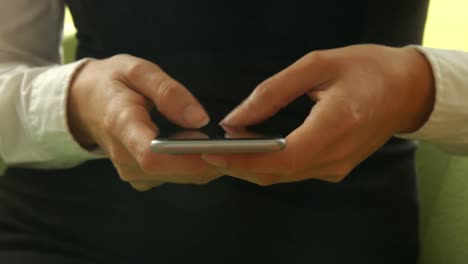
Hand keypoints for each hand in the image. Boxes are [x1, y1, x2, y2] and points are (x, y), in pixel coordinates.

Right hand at [67, 54, 222, 190]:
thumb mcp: (137, 70)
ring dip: (209, 163)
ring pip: (181, 177)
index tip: (219, 147)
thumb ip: (168, 91)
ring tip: (233, 143)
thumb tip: (199, 119)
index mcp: (121, 125)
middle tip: (244, 143)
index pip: (152, 154)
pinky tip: (210, 148)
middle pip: (174, 170)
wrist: (86, 104)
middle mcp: (125, 157)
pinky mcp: (142, 177)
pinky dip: (197, 166)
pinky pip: (177, 177)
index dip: (188, 157)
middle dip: (212, 160)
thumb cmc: (113, 82)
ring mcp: (132, 171)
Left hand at [202, 45, 434, 184]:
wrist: (406, 90)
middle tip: (208, 153)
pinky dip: (269, 167)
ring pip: (284, 177)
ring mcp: (338, 167)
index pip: (283, 157)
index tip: (214, 153)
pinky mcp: (336, 168)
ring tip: (223, 151)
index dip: (246, 159)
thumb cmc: (365, 69)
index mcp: (336, 125)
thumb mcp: (317, 65)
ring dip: (251, 168)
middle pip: (279, 173)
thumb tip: (234, 119)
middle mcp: (338, 155)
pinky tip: (252, 152)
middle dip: (239, 167)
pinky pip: (295, 173)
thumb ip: (272, 92)